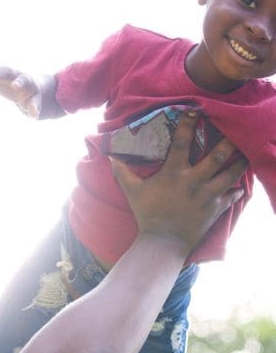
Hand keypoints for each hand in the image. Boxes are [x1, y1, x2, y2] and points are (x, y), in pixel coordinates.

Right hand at [0, 64, 40, 117]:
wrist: (25, 89)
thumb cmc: (31, 97)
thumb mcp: (34, 103)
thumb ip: (35, 107)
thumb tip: (34, 115)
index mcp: (27, 81)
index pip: (24, 79)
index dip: (19, 82)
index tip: (15, 87)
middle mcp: (15, 74)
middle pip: (7, 70)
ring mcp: (5, 73)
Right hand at [111, 111, 247, 251]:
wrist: (163, 242)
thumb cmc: (147, 215)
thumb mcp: (133, 192)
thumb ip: (122, 173)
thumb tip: (109, 157)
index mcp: (174, 172)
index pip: (183, 141)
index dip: (189, 123)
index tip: (197, 110)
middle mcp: (194, 180)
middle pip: (218, 155)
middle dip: (229, 141)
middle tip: (235, 131)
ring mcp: (207, 195)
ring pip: (231, 174)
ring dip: (239, 163)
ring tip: (244, 155)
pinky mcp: (215, 209)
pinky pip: (231, 197)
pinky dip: (235, 192)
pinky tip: (237, 188)